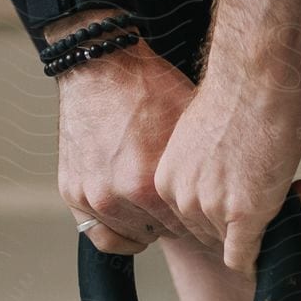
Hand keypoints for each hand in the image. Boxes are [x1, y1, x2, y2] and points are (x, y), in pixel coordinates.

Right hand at [55, 39, 197, 254]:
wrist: (101, 66)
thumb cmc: (147, 88)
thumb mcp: (189, 124)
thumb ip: (202, 165)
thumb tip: (229, 186)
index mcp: (147, 183)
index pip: (187, 228)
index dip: (203, 219)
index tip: (210, 215)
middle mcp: (115, 196)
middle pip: (163, 232)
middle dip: (179, 222)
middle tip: (190, 210)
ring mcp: (90, 196)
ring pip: (131, 234)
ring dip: (149, 226)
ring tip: (164, 210)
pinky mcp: (72, 191)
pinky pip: (96, 233)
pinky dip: (117, 232)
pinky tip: (135, 225)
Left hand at [153, 60, 300, 274]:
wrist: (254, 80)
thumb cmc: (236, 96)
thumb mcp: (202, 140)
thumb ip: (205, 170)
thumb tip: (225, 186)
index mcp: (166, 181)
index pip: (188, 218)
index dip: (215, 213)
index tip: (233, 203)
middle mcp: (182, 199)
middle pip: (208, 234)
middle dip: (233, 224)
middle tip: (258, 198)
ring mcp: (212, 209)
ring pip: (230, 244)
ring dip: (252, 232)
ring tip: (272, 195)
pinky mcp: (243, 216)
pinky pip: (244, 257)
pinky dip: (255, 258)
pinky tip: (266, 248)